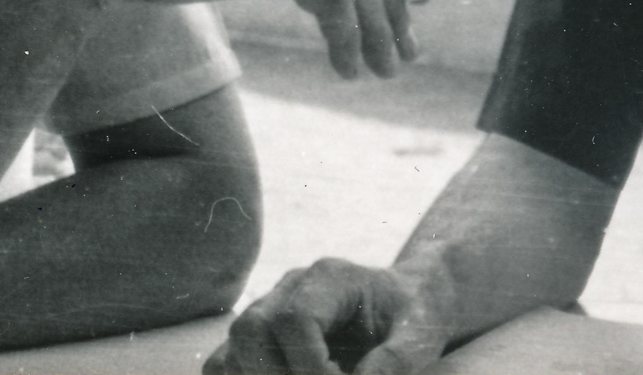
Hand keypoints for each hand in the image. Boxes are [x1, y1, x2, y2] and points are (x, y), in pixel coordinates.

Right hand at [208, 259, 446, 374]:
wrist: (408, 303)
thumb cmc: (414, 317)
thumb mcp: (418, 338)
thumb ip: (392, 362)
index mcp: (330, 277)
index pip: (295, 319)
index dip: (310, 366)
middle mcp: (291, 286)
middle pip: (250, 329)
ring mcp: (270, 309)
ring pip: (231, 349)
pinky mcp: (261, 337)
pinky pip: (224, 364)